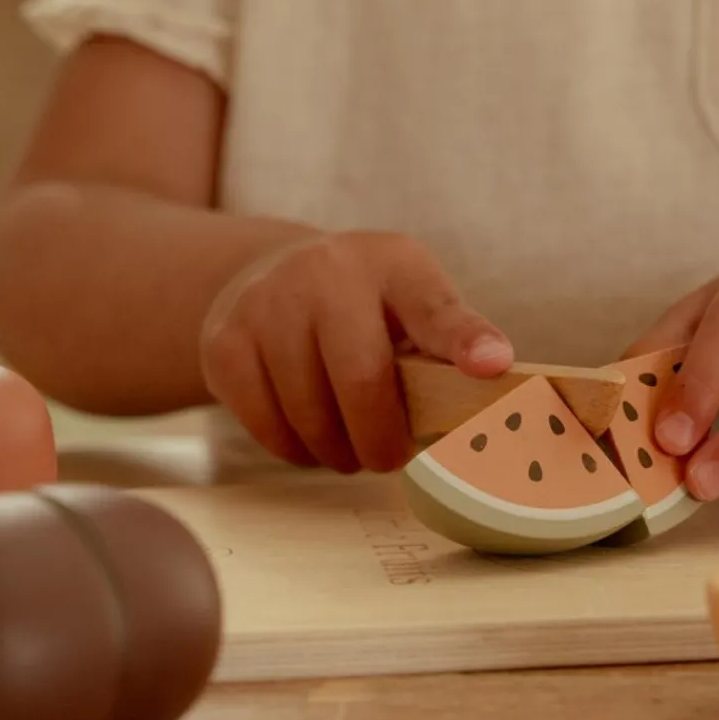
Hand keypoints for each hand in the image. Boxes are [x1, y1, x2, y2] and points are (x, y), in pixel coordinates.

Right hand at [198, 231, 513, 473]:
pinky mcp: (224, 341)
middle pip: (362, 380)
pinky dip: (294, 449)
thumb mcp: (412, 302)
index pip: (434, 306)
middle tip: (387, 456)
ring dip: (336, 451)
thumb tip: (495, 377)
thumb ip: (447, 341)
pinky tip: (306, 430)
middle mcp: (326, 271)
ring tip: (346, 441)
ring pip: (309, 415)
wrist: (270, 275)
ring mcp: (267, 302)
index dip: (464, 340)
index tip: (492, 365)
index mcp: (393, 263)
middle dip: (380, 440)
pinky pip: (266, 427)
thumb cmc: (363, 305)